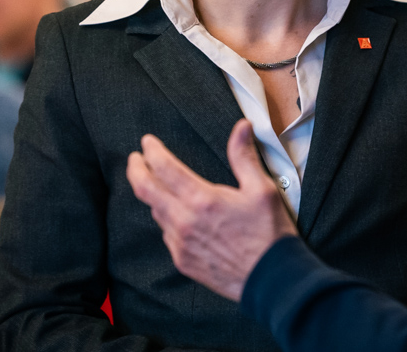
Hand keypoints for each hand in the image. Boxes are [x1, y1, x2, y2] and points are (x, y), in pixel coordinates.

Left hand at [127, 119, 297, 300]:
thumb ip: (244, 156)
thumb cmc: (268, 233)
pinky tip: (177, 216)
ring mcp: (180, 244)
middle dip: (136, 170)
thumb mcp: (261, 189)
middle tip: (135, 159)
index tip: (147, 142)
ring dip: (154, 196)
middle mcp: (184, 221)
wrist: (271, 279)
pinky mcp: (183, 261)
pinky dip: (167, 220)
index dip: (152, 151)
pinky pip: (166, 234)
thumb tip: (242, 127)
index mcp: (202, 199)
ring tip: (158, 185)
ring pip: (156, 212)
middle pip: (145, 190)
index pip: (164, 167)